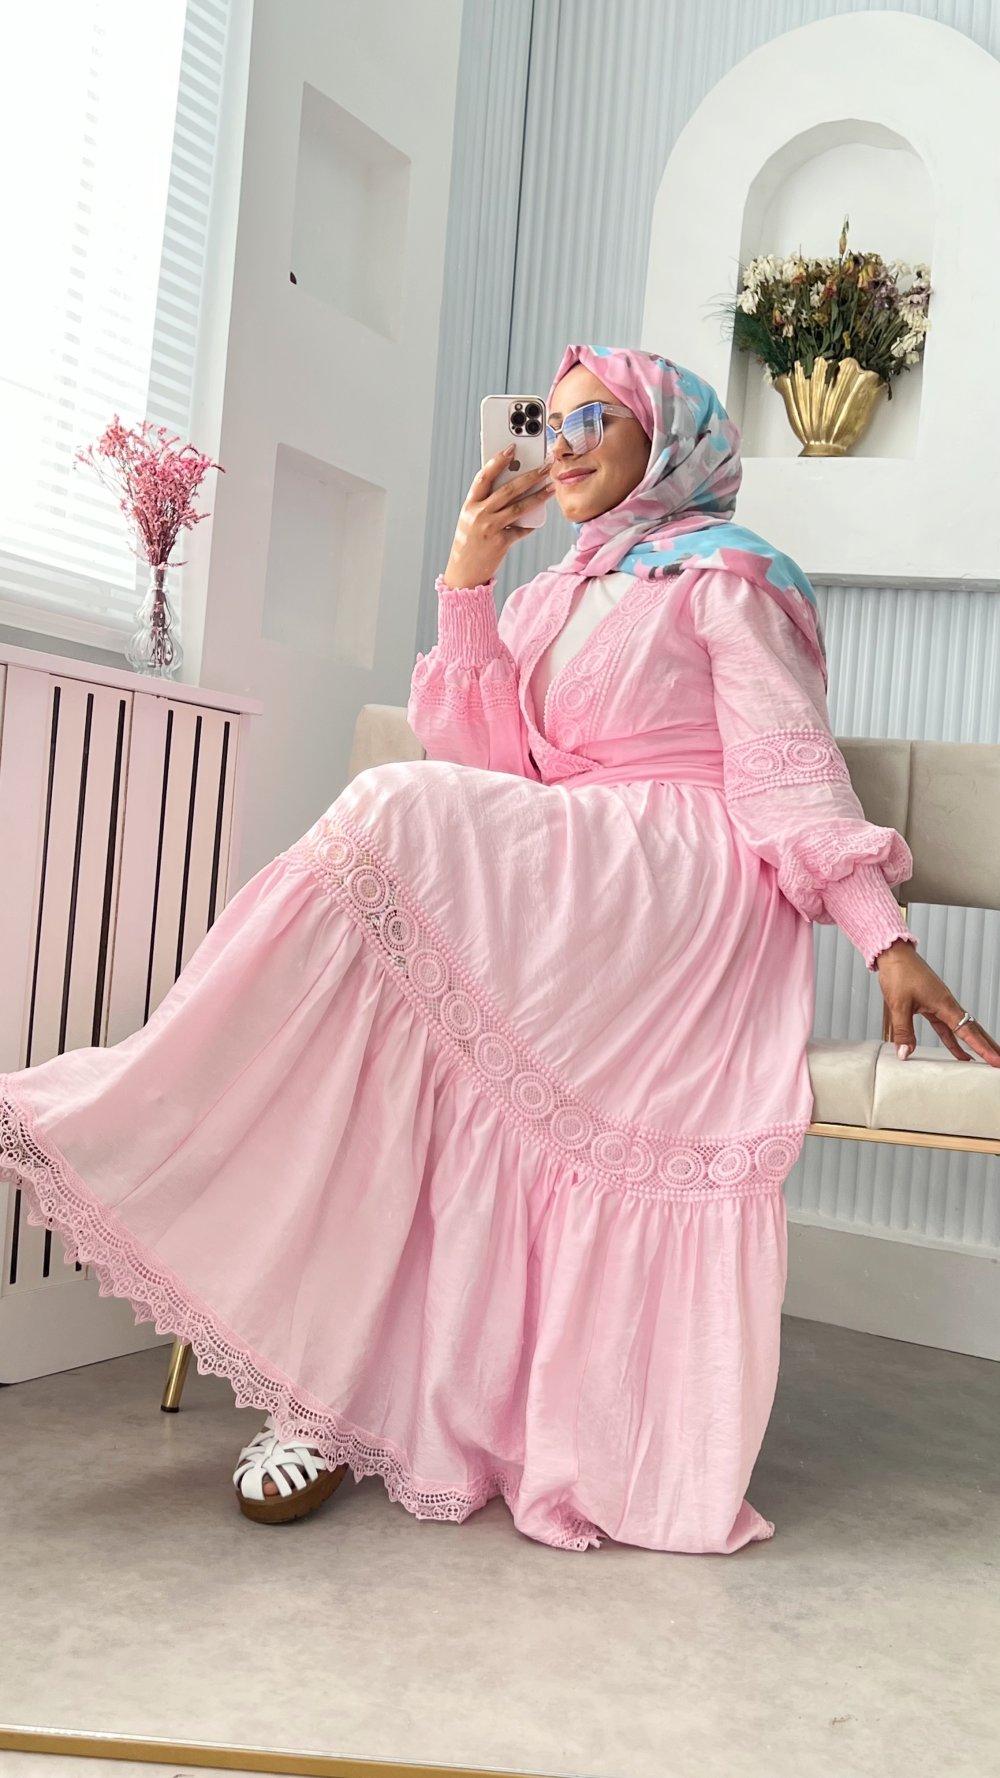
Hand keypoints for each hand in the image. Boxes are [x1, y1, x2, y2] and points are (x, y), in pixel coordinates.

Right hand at [442, 445, 557, 589]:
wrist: (464, 574)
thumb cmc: (469, 543)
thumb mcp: (471, 520)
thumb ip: (487, 504)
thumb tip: (514, 488)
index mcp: (470, 505)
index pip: (484, 477)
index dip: (497, 461)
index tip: (511, 449)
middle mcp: (479, 514)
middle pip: (508, 489)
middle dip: (529, 475)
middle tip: (545, 466)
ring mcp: (490, 528)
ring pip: (519, 507)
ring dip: (538, 496)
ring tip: (551, 487)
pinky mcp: (501, 543)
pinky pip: (521, 530)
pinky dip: (530, 526)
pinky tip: (537, 521)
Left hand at [875, 939, 999, 1065]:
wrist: (893, 954)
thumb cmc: (899, 973)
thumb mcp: (898, 1005)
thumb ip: (903, 1031)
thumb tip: (905, 1053)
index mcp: (944, 1003)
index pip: (968, 1031)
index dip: (982, 1048)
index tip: (995, 1060)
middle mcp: (947, 1004)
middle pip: (973, 1029)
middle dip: (987, 1046)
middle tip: (999, 1061)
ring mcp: (941, 1004)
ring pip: (962, 1028)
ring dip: (974, 1044)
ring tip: (984, 1060)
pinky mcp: (932, 1004)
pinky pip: (947, 1026)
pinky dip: (953, 1040)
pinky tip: (957, 1051)